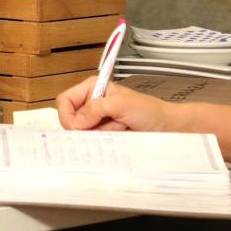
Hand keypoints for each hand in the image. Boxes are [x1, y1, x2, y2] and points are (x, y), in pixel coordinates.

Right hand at [56, 77, 175, 131]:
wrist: (165, 127)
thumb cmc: (149, 110)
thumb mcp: (121, 104)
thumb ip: (97, 109)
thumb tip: (77, 121)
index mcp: (92, 88)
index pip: (65, 100)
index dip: (68, 115)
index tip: (78, 127)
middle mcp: (91, 103)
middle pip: (70, 119)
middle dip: (86, 127)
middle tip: (106, 126)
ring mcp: (97, 121)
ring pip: (81, 133)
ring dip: (99, 134)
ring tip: (118, 129)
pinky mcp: (103, 135)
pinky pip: (92, 143)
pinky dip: (103, 142)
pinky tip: (117, 135)